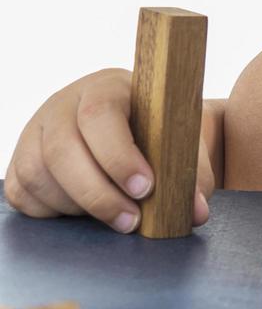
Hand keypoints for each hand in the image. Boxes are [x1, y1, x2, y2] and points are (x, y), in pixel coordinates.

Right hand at [3, 68, 213, 232]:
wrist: (131, 127)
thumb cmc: (156, 132)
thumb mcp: (179, 142)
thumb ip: (190, 173)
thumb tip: (196, 212)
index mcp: (107, 87)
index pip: (99, 113)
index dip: (118, 154)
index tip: (145, 188)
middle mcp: (64, 104)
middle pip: (63, 148)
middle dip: (98, 193)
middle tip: (131, 220)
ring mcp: (36, 131)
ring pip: (38, 173)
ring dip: (77, 205)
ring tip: (114, 217)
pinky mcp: (18, 161)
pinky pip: (23, 192)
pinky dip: (52, 210)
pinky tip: (83, 212)